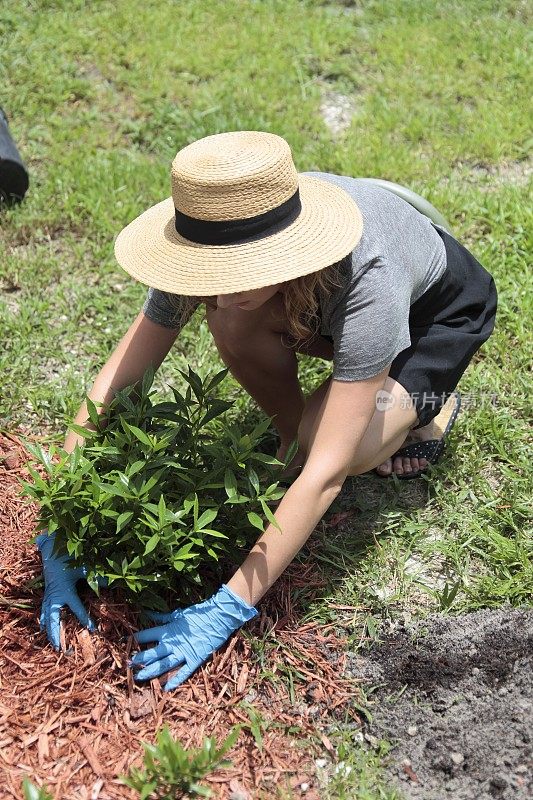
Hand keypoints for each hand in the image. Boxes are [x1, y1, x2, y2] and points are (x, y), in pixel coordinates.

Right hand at [36, 530, 96, 649]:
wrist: (51, 549)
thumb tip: (115, 582)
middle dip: (56, 634)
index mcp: (65, 589)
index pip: (76, 608)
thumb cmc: (68, 557)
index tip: (93, 629)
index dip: (85, 619)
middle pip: (53, 619)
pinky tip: (44, 629)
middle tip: (61, 649)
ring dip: (50, 631)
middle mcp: (55, 595)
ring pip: (47, 617)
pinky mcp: (47, 594)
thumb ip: (98, 576)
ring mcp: (49, 595)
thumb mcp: (85, 566)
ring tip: (54, 645)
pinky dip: (44, 621)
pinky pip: (44, 610)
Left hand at [130, 584, 257, 690]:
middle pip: (152, 654)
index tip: (123, 642)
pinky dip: (175, 680)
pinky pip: (183, 672)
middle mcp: (172, 644)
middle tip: (127, 666)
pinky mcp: (194, 659)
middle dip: (139, 660)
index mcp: (167, 630)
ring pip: (164, 665)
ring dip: (151, 672)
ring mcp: (183, 653)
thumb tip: (146, 613)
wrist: (218, 618)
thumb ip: (161, 617)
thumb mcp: (177, 614)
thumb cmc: (197, 614)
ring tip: (139, 678)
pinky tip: (165, 688)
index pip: (146, 635)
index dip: (134, 639)